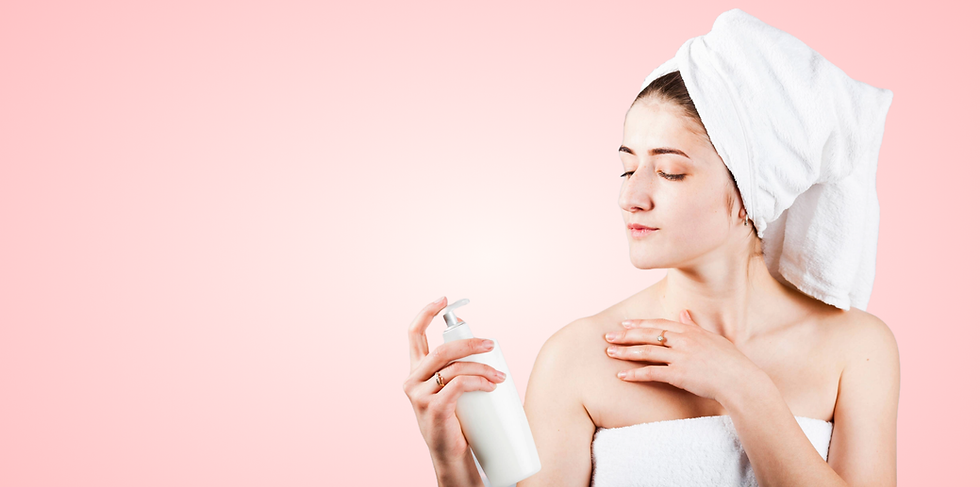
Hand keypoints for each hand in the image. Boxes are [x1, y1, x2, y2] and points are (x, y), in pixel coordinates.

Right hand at [403, 296, 507, 463]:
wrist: (451, 455)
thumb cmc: (456, 420)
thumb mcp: (451, 389)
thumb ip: (457, 368)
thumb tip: (482, 342)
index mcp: (416, 371)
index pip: (413, 334)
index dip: (426, 313)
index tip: (444, 299)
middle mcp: (412, 380)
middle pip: (441, 350)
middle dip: (469, 343)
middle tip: (491, 344)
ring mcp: (420, 395)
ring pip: (453, 367)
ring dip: (481, 367)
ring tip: (500, 375)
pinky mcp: (433, 408)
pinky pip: (458, 385)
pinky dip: (478, 381)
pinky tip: (491, 385)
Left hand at [603, 309, 762, 403]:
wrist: (740, 381)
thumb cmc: (730, 362)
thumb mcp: (712, 338)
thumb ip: (694, 327)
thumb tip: (683, 313)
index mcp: (690, 331)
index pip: (659, 323)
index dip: (640, 323)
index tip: (625, 324)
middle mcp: (683, 341)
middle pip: (648, 335)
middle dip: (626, 335)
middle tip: (608, 336)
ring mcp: (680, 357)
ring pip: (646, 351)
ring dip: (625, 352)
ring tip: (610, 352)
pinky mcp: (678, 374)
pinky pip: (651, 373)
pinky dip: (635, 374)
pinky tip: (622, 376)